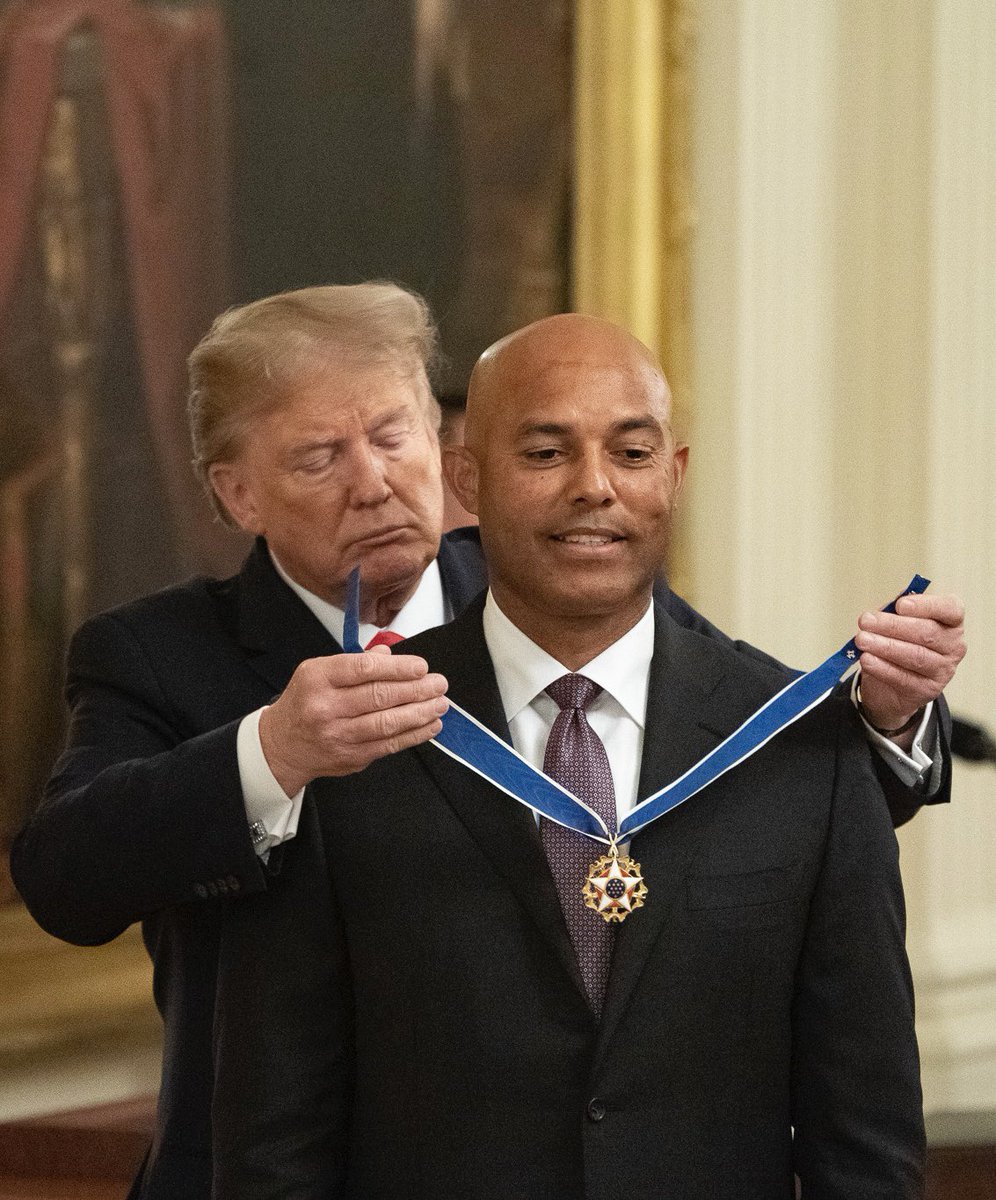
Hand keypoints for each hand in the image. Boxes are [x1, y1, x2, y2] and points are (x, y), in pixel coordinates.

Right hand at [258, 646, 448, 795]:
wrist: (282, 745)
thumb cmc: (305, 703)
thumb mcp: (317, 672)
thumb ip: (354, 662)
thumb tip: (388, 656)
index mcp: (318, 679)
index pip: (364, 669)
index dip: (398, 668)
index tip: (421, 667)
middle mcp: (326, 707)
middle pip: (379, 696)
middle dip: (417, 689)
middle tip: (439, 684)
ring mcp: (339, 735)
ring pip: (387, 723)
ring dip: (420, 713)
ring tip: (440, 703)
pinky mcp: (351, 757)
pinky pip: (389, 745)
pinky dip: (414, 735)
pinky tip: (430, 725)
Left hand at [855, 592, 965, 741]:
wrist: (892, 683)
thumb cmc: (899, 642)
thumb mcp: (897, 622)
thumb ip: (895, 611)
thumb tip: (889, 606)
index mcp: (951, 622)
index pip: (951, 609)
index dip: (926, 606)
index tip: (900, 605)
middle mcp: (953, 646)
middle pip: (927, 633)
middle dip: (893, 626)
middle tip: (866, 621)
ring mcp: (943, 670)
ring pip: (916, 656)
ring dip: (885, 647)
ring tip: (861, 640)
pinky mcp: (927, 690)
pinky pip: (904, 678)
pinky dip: (882, 668)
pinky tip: (866, 659)